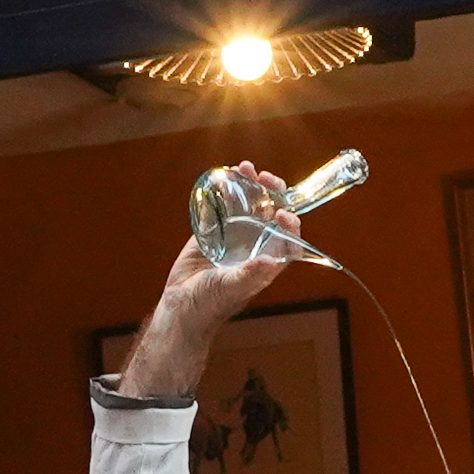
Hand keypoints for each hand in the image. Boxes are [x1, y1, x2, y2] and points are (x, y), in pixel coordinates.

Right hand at [114, 174, 297, 395]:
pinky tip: (225, 175)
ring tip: (244, 167)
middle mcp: (254, 245)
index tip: (283, 212)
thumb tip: (269, 261)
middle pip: (271, 213)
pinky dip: (226, 190)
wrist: (182, 305)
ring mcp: (234, 235)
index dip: (291, 223)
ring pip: (248, 205)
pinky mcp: (213, 230)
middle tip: (264, 178)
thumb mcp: (231, 288)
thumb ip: (249, 275)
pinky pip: (223, 206)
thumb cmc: (212, 304)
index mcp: (267, 260)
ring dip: (250, 185)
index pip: (288, 237)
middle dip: (272, 193)